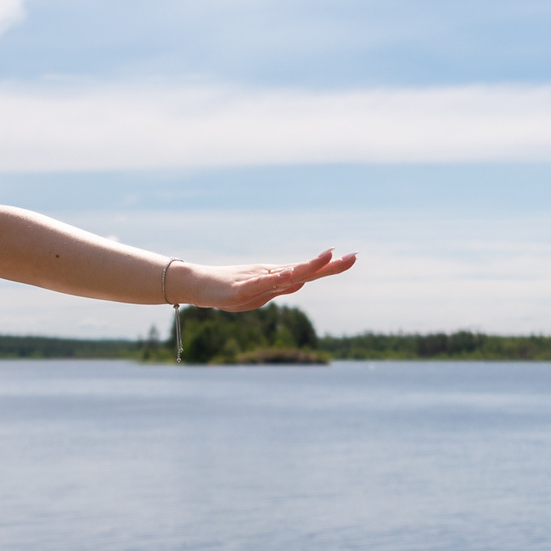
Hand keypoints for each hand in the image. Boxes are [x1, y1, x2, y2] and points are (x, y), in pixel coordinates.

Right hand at [176, 249, 355, 311]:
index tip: (352, 257)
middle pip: (304, 270)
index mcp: (277, 278)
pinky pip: (261, 283)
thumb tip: (301, 281)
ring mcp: (257, 281)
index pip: (309, 272)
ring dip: (307, 266)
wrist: (198, 285)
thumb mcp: (260, 294)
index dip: (330, 266)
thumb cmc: (229, 289)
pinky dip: (275, 279)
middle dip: (329, 265)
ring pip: (287, 273)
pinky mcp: (242, 289)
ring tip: (326, 258)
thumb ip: (280, 288)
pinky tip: (288, 275)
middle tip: (353, 256)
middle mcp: (271, 276)